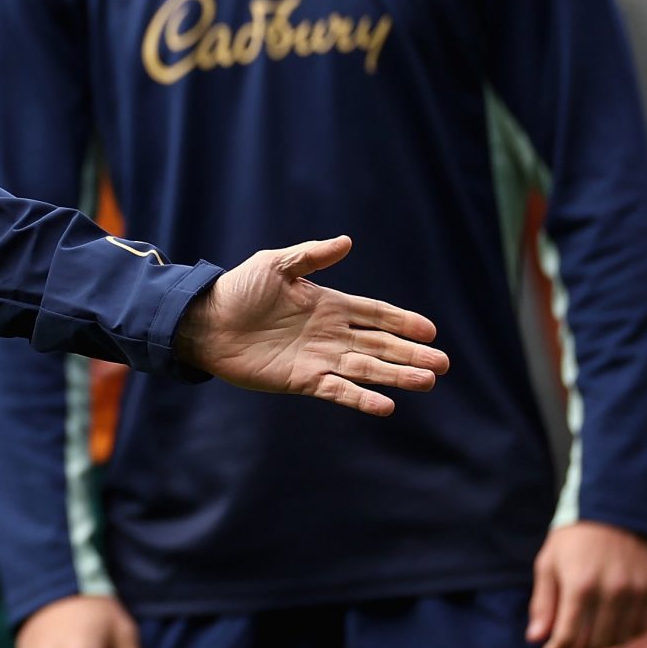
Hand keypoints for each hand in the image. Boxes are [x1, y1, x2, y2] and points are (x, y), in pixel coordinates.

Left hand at [174, 236, 446, 414]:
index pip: (375, 313)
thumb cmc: (237, 290)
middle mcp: (330, 334)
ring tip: (427, 381)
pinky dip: (361, 398)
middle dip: (411, 353)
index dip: (403, 321)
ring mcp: (319, 358)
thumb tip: (347, 241)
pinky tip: (387, 406)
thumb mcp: (274, 264)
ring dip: (396, 376)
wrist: (204, 322)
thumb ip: (311, 256)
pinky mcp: (302, 379)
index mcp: (328, 305)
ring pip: (367, 368)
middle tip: (443, 364)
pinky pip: (339, 390)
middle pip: (380, 344)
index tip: (430, 330)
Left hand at [529, 521, 646, 647]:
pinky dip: (623, 635)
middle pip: (594, 642)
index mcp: (580, 584)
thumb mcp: (548, 564)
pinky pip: (640, 627)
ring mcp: (636, 591)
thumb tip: (536, 638)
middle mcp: (612, 590)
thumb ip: (543, 603)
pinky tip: (609, 628)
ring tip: (585, 640)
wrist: (614, 510)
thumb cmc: (573, 539)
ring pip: (619, 639)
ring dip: (599, 646)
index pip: (568, 635)